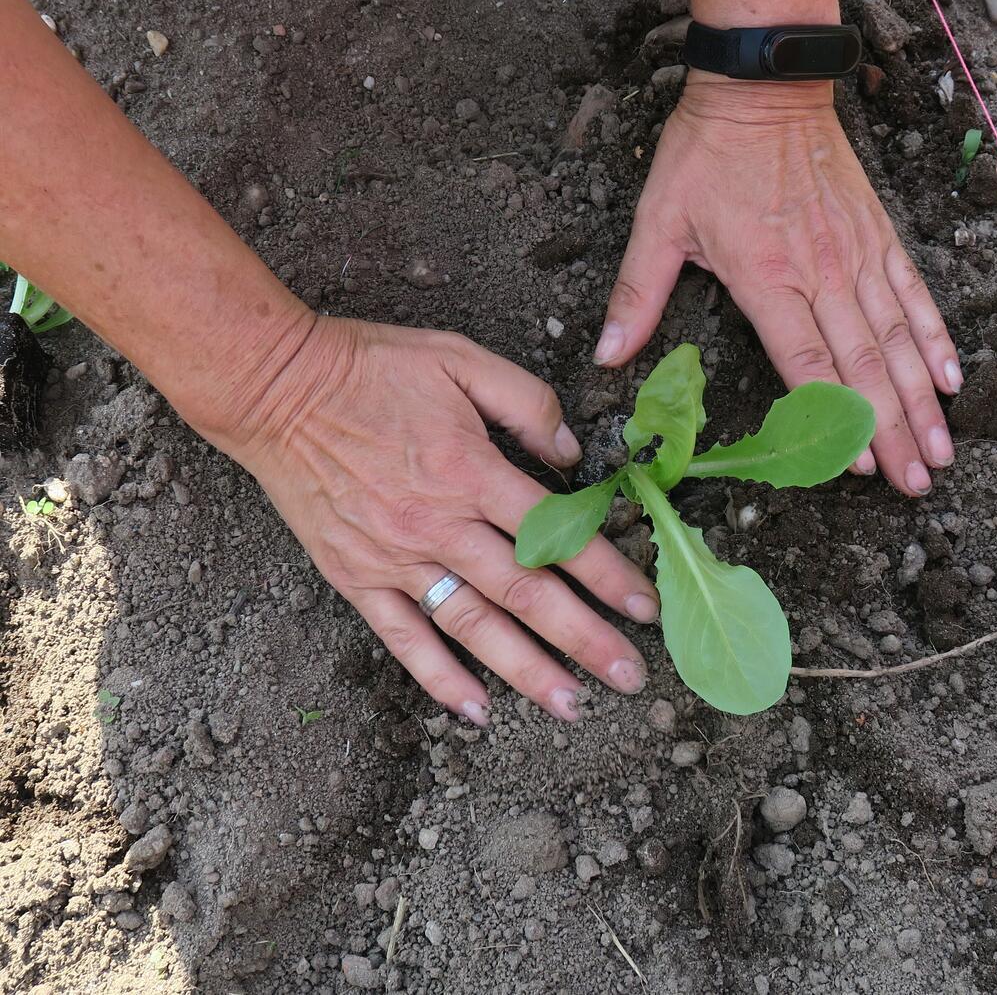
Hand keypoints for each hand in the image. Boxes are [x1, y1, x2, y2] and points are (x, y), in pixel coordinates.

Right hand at [229, 316, 659, 724]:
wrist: (276, 387)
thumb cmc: (374, 368)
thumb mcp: (461, 360)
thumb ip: (528, 403)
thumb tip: (574, 455)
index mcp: (471, 469)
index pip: (556, 534)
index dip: (607, 574)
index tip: (646, 607)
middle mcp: (439, 524)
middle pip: (525, 593)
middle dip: (584, 638)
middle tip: (630, 677)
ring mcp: (395, 558)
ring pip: (473, 626)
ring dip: (526, 670)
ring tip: (572, 706)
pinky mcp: (356, 577)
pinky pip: (403, 638)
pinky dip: (438, 677)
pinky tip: (475, 711)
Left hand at [596, 78, 961, 495]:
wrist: (765, 85)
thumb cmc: (706, 154)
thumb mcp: (657, 222)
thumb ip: (636, 295)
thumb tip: (607, 357)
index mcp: (765, 278)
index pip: (807, 362)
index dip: (835, 418)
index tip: (861, 467)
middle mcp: (821, 272)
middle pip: (863, 366)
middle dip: (893, 431)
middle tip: (917, 484)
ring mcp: (857, 254)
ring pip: (897, 339)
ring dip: (922, 401)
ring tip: (943, 451)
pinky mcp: (878, 234)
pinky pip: (914, 294)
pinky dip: (934, 338)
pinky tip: (951, 379)